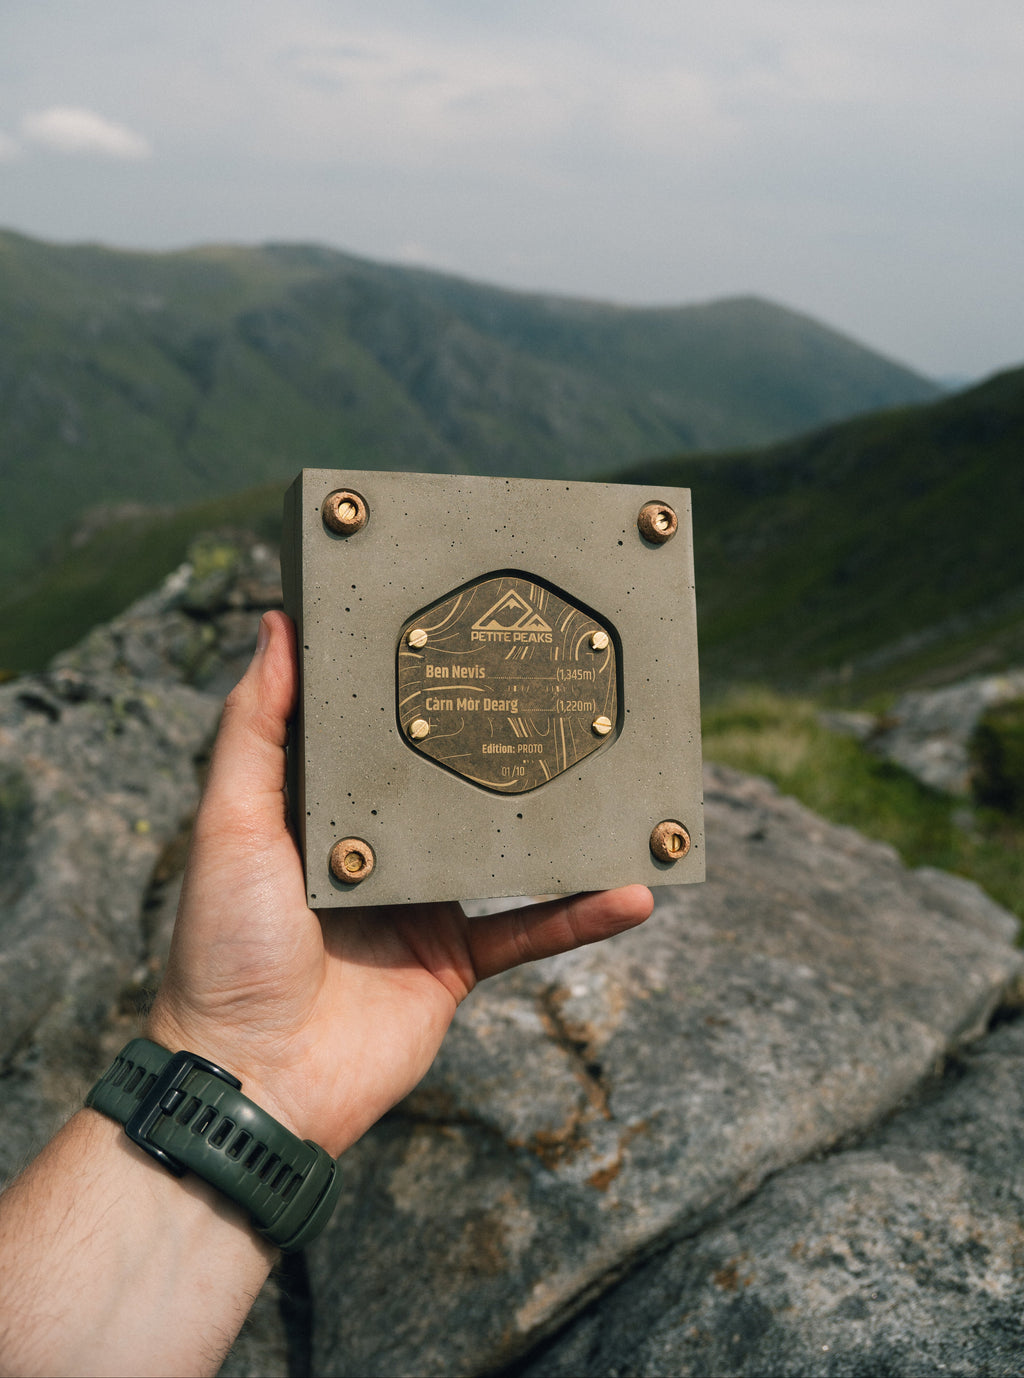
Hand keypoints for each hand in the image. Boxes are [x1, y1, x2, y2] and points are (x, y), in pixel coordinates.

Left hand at [148, 611, 652, 1156]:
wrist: (256, 1080)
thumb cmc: (225, 946)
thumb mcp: (230, 822)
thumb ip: (255, 728)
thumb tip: (276, 627)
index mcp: (323, 812)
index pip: (375, 732)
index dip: (409, 682)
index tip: (456, 624)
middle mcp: (379, 852)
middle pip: (451, 786)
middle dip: (500, 743)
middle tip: (560, 685)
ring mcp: (421, 906)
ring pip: (505, 852)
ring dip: (560, 825)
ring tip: (619, 777)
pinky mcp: (456, 962)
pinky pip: (531, 931)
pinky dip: (581, 915)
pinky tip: (632, 892)